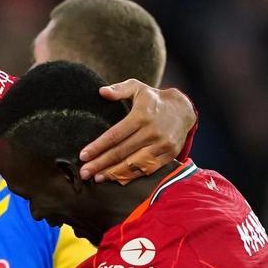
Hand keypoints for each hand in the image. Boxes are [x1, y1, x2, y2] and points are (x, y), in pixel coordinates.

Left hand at [79, 83, 195, 182]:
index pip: (115, 135)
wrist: (184, 109)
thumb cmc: (154, 99)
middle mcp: (152, 132)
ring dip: (113, 173)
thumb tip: (102, 91)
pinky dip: (131, 176)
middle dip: (100, 164)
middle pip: (121, 152)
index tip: (83, 155)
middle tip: (84, 172)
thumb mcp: (138, 87)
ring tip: (97, 178)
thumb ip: (119, 89)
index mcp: (142, 115)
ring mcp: (162, 145)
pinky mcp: (169, 155)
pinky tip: (116, 179)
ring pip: (134, 164)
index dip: (98, 147)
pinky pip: (147, 169)